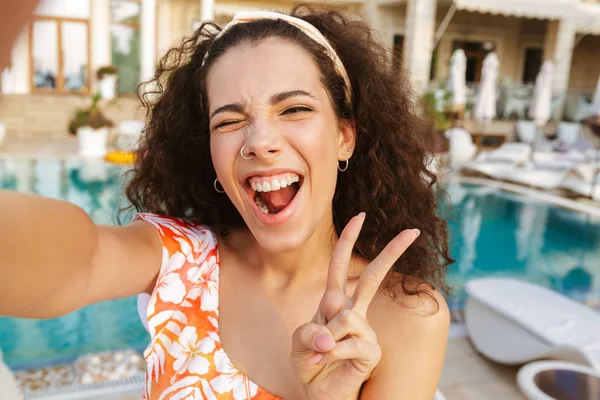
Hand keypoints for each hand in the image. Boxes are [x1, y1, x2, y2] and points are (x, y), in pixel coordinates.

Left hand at [290, 213, 419, 399]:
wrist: (318, 393)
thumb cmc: (310, 364)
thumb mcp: (299, 344)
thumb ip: (308, 332)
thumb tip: (331, 330)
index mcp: (334, 302)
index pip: (340, 265)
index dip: (348, 240)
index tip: (360, 216)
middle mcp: (353, 312)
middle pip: (372, 277)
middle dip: (392, 252)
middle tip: (413, 230)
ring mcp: (365, 330)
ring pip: (346, 317)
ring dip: (324, 337)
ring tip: (318, 353)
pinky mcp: (371, 350)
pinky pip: (347, 343)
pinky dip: (329, 353)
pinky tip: (327, 362)